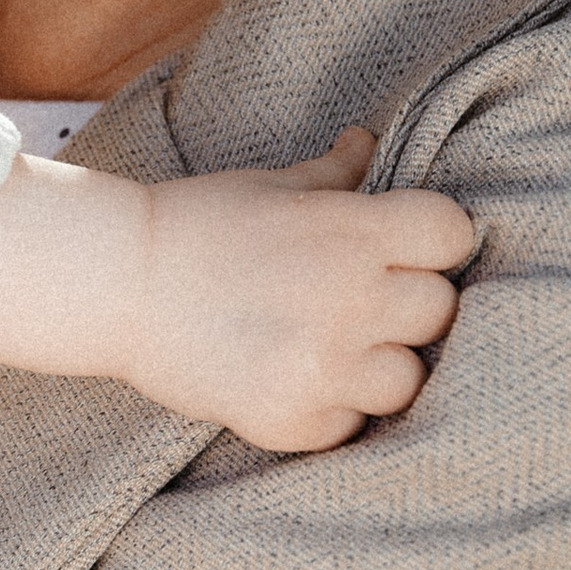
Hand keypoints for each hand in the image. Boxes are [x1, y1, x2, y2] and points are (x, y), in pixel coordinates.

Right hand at [127, 134, 472, 452]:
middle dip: (408, 304)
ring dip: (378, 365)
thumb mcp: (271, 183)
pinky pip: (350, 426)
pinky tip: (296, 380)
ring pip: (406, 380)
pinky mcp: (291, 419)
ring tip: (334, 349)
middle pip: (440, 310)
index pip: (454, 236)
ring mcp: (323, 365)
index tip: (407, 248)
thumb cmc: (196, 223)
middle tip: (362, 301)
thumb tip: (369, 144)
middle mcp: (350, 298)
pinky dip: (331, 410)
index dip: (434, 240)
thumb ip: (335, 173)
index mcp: (353, 230)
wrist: (116, 283)